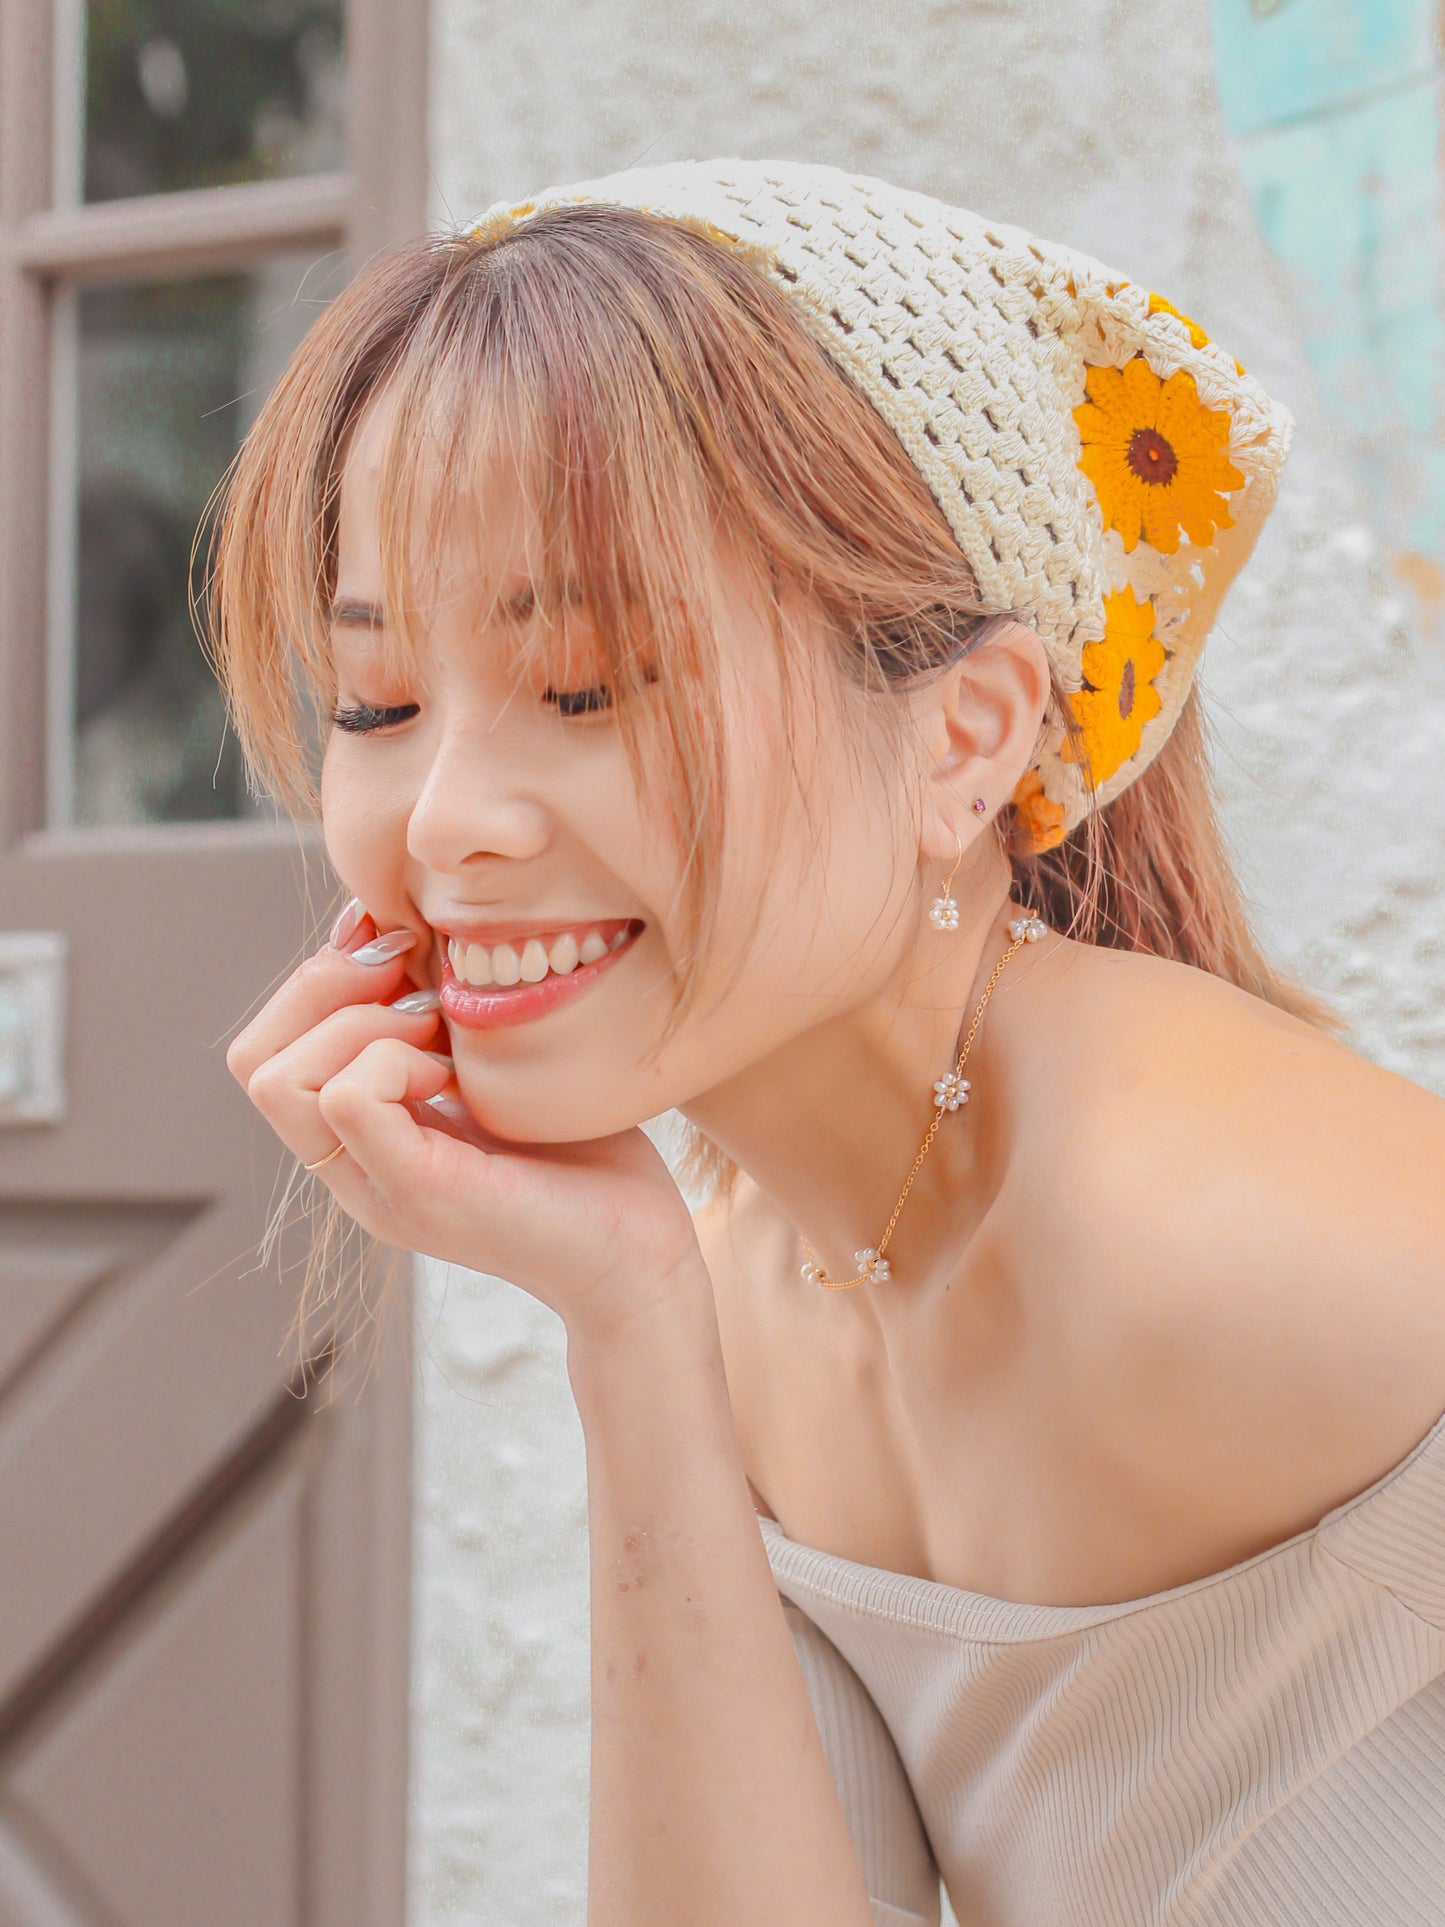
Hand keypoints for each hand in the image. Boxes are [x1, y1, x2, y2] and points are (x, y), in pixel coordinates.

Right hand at [226, 903, 706, 1340]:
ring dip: (359, 1024)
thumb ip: (435, 1007)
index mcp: (362, 1139)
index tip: (403, 947)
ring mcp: (377, 1187)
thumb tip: (381, 919)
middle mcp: (353, 1169)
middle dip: (325, 985)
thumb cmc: (585, 1151)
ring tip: (437, 1034)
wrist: (641, 1254)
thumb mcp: (494, 1058)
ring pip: (279, 1079)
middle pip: (255, 1060)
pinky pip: (349, 1100)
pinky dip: (395, 1060)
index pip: (267, 1047)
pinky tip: (454, 1073)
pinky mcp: (421, 1193)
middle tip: (413, 979)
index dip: (321, 975)